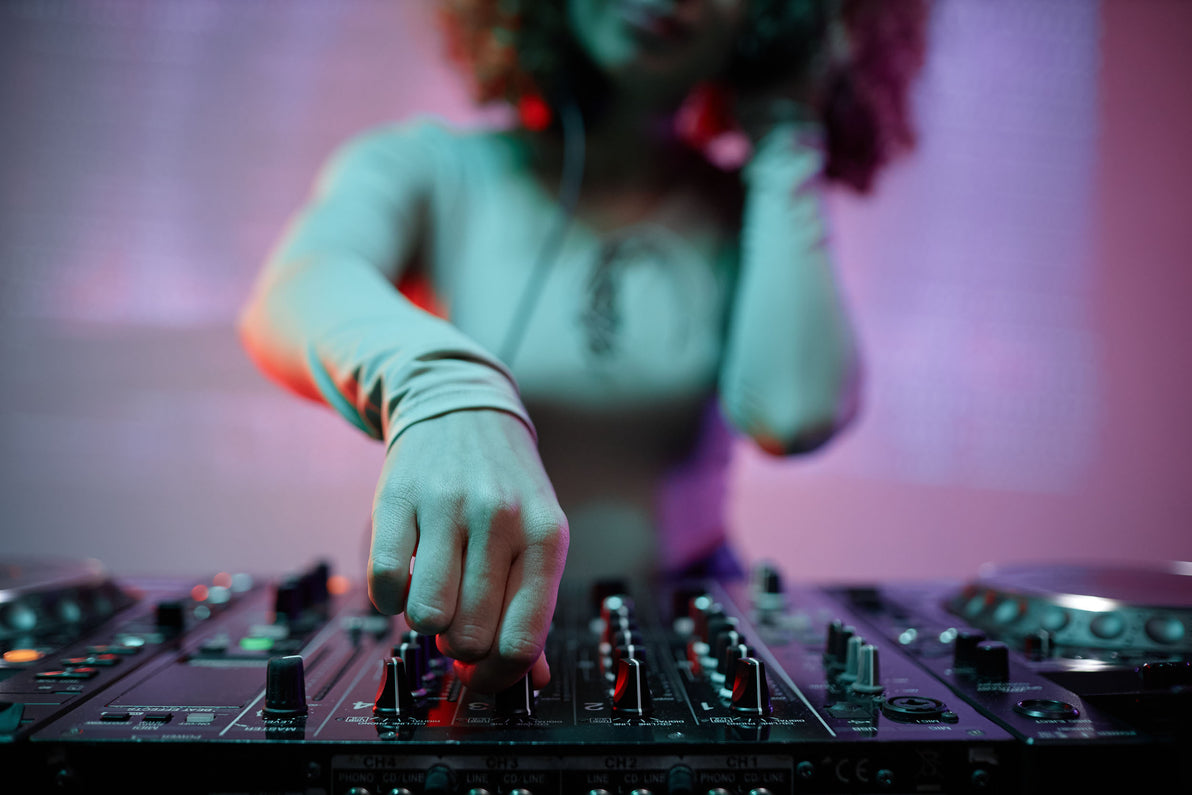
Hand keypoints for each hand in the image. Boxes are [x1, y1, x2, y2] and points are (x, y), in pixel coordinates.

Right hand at [367, 409, 568, 692]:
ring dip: (427, 621)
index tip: (482, 676)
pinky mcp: (397, 500)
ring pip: (427, 617)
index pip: (523, 639)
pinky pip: (384, 584)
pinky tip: (406, 576)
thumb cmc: (504, 484)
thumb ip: (534, 608)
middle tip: (460, 620)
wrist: (461, 408)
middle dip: (460, 644)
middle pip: (472, 637)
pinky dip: (390, 597)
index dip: (498, 676)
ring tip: (436, 594)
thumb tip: (535, 680)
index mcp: (546, 536)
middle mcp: (500, 519)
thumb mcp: (537, 535)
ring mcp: (447, 507)